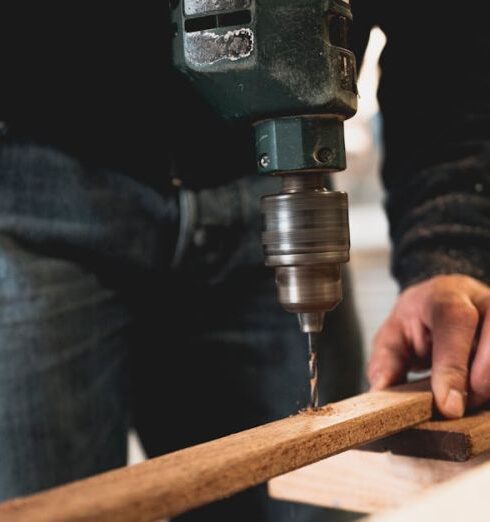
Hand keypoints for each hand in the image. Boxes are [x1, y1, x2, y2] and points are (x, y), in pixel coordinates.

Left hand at [368, 275, 489, 417]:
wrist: (444, 299)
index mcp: (445, 296)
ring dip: (487, 387)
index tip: (449, 407)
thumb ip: (386, 361)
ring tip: (467, 397)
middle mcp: (483, 301)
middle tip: (456, 407)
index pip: (455, 322)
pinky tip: (479, 391)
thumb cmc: (417, 320)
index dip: (453, 366)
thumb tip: (381, 390)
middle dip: (477, 384)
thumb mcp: (393, 335)